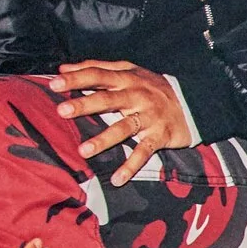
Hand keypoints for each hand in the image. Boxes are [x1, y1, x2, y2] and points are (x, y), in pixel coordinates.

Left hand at [49, 61, 193, 185]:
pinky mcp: (159, 136)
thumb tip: (62, 69)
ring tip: (83, 151)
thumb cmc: (151, 86)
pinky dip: (131, 166)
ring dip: (104, 140)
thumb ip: (96, 68)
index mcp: (126, 79)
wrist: (192, 102)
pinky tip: (117, 179)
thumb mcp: (128, 71)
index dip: (77, 79)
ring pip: (124, 128)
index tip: (54, 84)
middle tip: (62, 110)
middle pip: (108, 99)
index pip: (98, 75)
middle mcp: (137, 96)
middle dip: (85, 105)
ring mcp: (149, 117)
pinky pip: (144, 152)